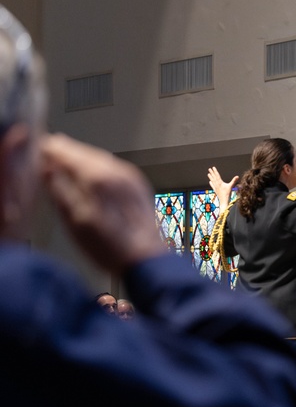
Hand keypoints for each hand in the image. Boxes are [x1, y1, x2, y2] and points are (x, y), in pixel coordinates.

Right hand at [43, 134, 166, 275]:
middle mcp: (117, 172)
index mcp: (98, 177)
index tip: (39, 146)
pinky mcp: (138, 187)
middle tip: (49, 150)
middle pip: (84, 152)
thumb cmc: (110, 246)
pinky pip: (113, 168)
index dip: (50, 148)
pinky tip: (90, 176)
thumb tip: (46, 168)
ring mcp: (131, 178)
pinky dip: (97, 167)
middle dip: (66, 151)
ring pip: (99, 158)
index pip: (67, 151)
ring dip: (81, 158)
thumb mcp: (73, 220)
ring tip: (66, 161)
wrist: (145, 260)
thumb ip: (58, 189)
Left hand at [207, 166, 236, 203]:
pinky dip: (211, 183)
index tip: (213, 167)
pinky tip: (210, 182)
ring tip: (208, 174)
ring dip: (210, 177)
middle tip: (209, 169)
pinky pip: (212, 186)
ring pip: (212, 181)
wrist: (223, 200)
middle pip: (214, 177)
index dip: (215, 171)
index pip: (217, 175)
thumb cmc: (227, 194)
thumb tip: (237, 176)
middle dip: (212, 173)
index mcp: (220, 183)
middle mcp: (217, 184)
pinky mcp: (216, 190)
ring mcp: (216, 188)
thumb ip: (234, 181)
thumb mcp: (231, 186)